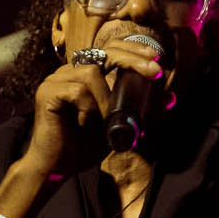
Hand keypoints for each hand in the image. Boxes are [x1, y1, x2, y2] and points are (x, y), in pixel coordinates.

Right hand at [18, 42, 163, 181]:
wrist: (56, 168)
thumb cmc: (83, 146)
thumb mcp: (120, 126)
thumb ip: (141, 110)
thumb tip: (171, 98)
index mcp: (85, 75)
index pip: (110, 50)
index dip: (133, 49)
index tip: (155, 59)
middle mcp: (70, 72)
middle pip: (103, 52)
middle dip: (132, 59)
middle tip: (153, 71)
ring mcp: (56, 80)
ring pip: (90, 72)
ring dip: (105, 97)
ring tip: (104, 119)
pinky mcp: (47, 92)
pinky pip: (76, 90)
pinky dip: (88, 106)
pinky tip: (84, 122)